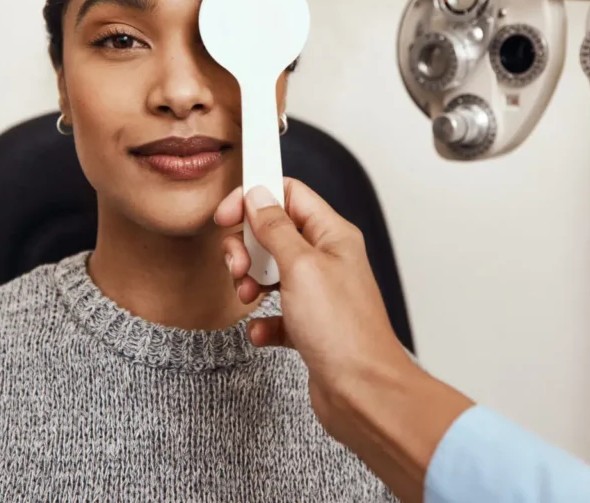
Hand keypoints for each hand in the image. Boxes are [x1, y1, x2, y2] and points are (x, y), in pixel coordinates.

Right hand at [214, 179, 433, 442]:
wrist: (362, 393)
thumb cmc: (344, 332)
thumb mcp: (301, 267)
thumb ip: (276, 228)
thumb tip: (259, 197)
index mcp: (333, 236)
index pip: (290, 195)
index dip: (255, 198)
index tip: (227, 214)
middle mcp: (327, 260)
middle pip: (274, 233)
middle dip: (246, 246)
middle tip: (239, 265)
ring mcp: (318, 294)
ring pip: (270, 272)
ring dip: (249, 281)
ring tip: (248, 296)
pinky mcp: (309, 326)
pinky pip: (275, 312)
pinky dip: (261, 320)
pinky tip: (262, 330)